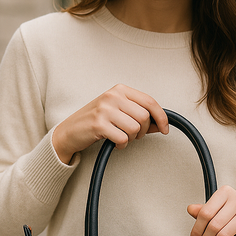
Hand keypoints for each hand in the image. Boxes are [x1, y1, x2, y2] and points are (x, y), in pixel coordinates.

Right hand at [52, 84, 168, 163]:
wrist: (70, 131)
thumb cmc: (97, 121)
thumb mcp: (119, 113)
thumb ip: (140, 116)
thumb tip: (162, 124)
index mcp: (120, 90)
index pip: (149, 101)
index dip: (161, 117)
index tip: (165, 129)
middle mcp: (112, 96)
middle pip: (144, 117)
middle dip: (142, 131)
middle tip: (133, 135)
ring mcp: (104, 109)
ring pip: (134, 128)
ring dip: (131, 139)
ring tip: (121, 138)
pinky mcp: (98, 124)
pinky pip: (123, 138)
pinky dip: (122, 145)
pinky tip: (114, 143)